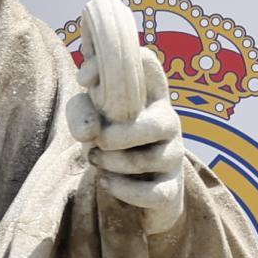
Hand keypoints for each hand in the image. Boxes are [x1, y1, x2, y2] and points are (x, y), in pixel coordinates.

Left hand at [67, 43, 186, 233]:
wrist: (132, 187)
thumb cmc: (110, 140)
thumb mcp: (91, 118)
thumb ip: (83, 111)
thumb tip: (91, 130)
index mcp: (149, 96)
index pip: (149, 65)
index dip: (121, 65)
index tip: (87, 78)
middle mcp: (169, 122)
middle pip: (159, 124)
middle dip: (119, 136)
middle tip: (96, 141)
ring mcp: (174, 156)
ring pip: (151, 160)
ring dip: (113, 162)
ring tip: (96, 160)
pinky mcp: (172, 190)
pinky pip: (154, 193)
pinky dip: (123, 189)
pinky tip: (106, 181)